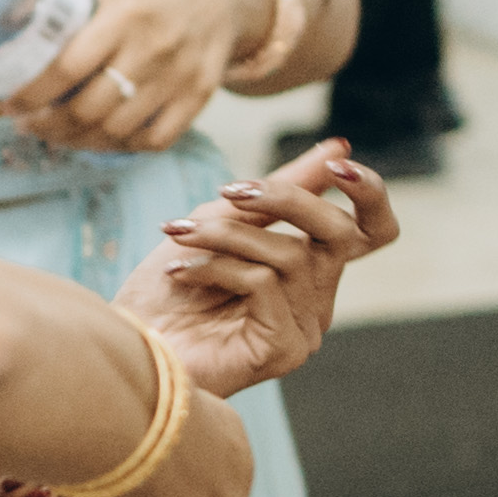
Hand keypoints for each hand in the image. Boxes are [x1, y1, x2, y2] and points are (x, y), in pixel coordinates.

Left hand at [10, 0, 268, 154]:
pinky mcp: (200, 95)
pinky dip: (122, 146)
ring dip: (78, 141)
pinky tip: (100, 138)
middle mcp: (154, 46)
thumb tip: (4, 17)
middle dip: (48, 126)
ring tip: (55, 133)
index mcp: (123, 11)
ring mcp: (180, 75)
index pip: (66, 68)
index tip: (10, 104)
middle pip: (89, 110)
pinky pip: (155, 139)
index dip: (31, 95)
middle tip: (28, 124)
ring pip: (118, 131)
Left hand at [123, 144, 400, 400]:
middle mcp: (316, 302)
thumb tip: (337, 146)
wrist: (125, 346)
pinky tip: (179, 272)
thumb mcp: (219, 219)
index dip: (371, 196)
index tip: (337, 164)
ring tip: (179, 234)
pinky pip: (263, 283)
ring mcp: (303, 329)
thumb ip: (277, 188)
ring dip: (227, 234)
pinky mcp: (283, 350)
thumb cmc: (166, 290)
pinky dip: (217, 266)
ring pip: (290, 255)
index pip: (372, 232)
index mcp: (310, 270)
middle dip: (287, 199)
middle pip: (337, 235)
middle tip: (231, 191)